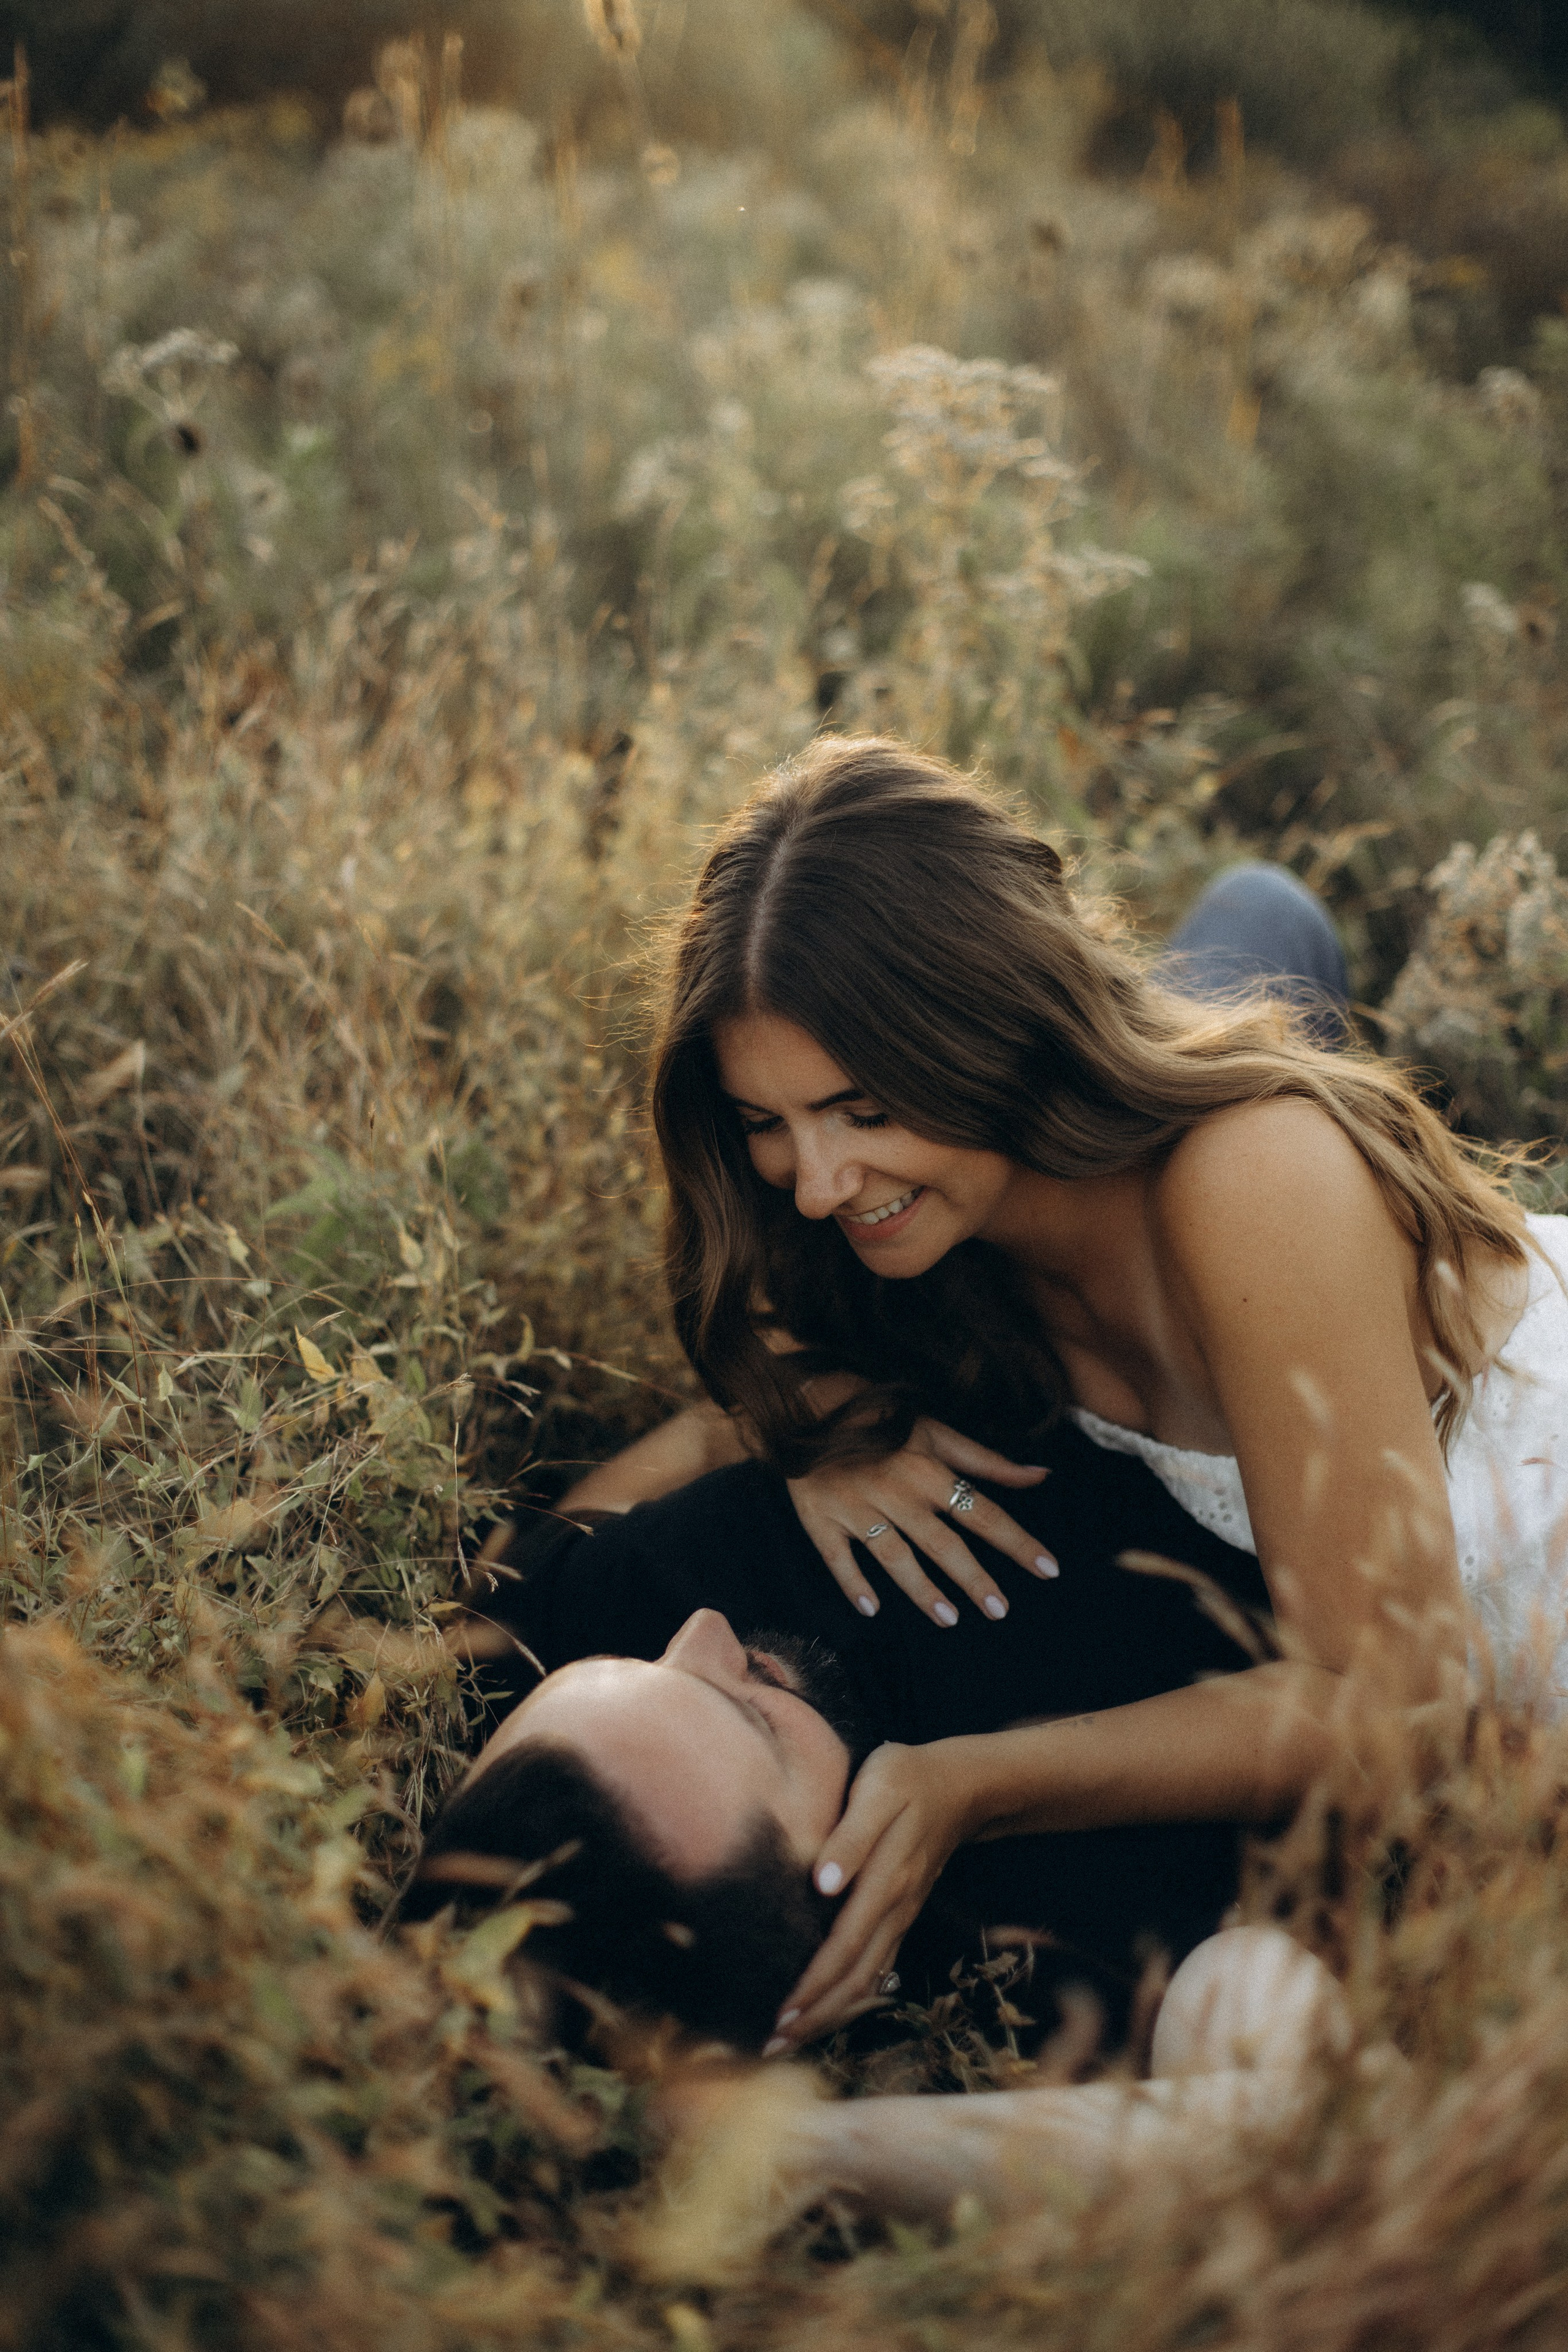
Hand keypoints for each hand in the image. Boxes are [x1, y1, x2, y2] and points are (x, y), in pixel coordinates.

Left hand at [766, 1740, 975, 2049]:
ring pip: (867, 1981)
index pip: (845, 1947)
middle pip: (855, 1979)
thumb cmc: (906, 1779)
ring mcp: (901, 1916)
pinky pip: (876, 1968)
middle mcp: (895, 1909)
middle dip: (815, 2016)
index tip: (780, 2014)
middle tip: (771, 2046)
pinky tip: (828, 2009)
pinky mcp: (902, 1915)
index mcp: (886, 1882)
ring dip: (830, 2014)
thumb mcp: (878, 1790)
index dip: (813, 1985)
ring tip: (790, 2039)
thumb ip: (850, 1836)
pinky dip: (850, 1996)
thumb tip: (822, 1883)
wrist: (960, 1786)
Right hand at [786, 1417, 1055, 1623]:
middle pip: (941, 1543)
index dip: (1017, 1541)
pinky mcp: (820, 1517)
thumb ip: (988, 1461)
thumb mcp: (938, 1434)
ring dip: (922, 1590)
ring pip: (894, 1556)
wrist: (810, 1408)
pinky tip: (871, 1608)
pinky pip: (837, 1557)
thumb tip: (1041, 1474)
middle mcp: (895, 1492)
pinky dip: (853, 1583)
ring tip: (949, 1619)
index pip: (982, 1513)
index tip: (1049, 1568)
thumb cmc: (885, 1424)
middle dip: (973, 1579)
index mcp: (928, 1471)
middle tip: (1000, 1611)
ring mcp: (856, 1507)